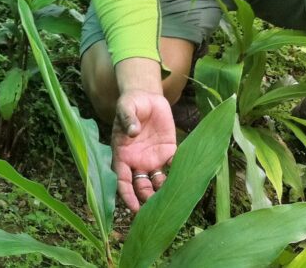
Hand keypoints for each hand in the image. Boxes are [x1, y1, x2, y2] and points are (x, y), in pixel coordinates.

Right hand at [111, 89, 175, 212]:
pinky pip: (173, 168)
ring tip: (171, 199)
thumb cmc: (131, 103)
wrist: (147, 97)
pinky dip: (178, 175)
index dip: (126, 194)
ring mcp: (153, 159)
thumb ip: (128, 118)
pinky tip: (183, 179)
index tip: (133, 207)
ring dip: (162, 192)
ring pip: (156, 182)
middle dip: (146, 199)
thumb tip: (132, 131)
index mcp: (123, 154)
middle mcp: (137, 161)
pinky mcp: (168, 153)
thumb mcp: (127, 106)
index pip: (122, 179)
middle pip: (140, 186)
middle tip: (156, 209)